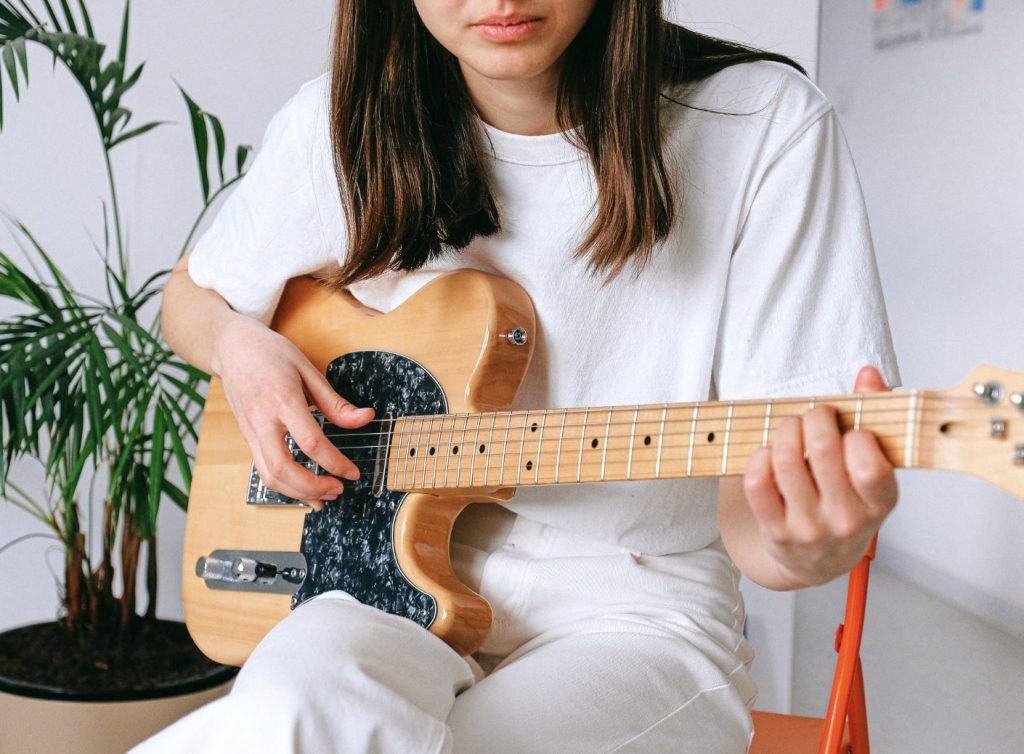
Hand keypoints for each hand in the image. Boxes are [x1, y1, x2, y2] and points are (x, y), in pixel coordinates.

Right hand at [211, 314, 373, 510]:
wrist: (231, 347)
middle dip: (313, 487)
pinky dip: (285, 486)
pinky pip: (263, 470)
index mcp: (283, 399)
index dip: (335, 463)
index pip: (311, 442)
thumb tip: (365, 418)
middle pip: (283, 468)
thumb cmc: (270, 353)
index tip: (353, 472)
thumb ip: (335, 402)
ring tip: (324, 497)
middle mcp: (262, 420)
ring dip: (298, 493)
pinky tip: (303, 489)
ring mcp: (250, 431)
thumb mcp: (307, 369)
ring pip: (269, 476)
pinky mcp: (247, 437)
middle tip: (338, 490)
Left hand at [741, 366, 897, 587]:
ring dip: (785, 431)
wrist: (817, 562)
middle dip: (814, 417)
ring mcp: (809, 528)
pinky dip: (758, 457)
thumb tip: (867, 375)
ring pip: (785, 461)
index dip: (856, 435)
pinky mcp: (776, 532)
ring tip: (791, 428)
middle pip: (823, 450)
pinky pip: (757, 483)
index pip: (870, 466)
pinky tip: (769, 454)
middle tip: (814, 415)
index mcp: (879, 502)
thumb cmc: (847, 503)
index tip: (850, 429)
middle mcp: (846, 520)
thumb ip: (871, 416)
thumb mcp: (872, 467)